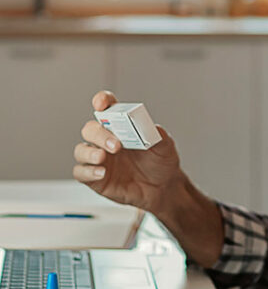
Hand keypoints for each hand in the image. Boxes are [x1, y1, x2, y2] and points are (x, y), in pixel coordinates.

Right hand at [73, 91, 182, 213]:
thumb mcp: (165, 146)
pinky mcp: (95, 177)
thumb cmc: (160, 161)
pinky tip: (101, 173)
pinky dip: (88, 171)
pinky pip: (81, 172)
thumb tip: (150, 127)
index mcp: (120, 126)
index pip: (107, 107)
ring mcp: (98, 158)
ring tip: (102, 157)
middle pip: (90, 129)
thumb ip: (157, 135)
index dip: (101, 101)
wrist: (162, 187)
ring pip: (81, 150)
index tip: (101, 104)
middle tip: (116, 145)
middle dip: (100, 134)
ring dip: (90, 153)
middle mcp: (105, 140)